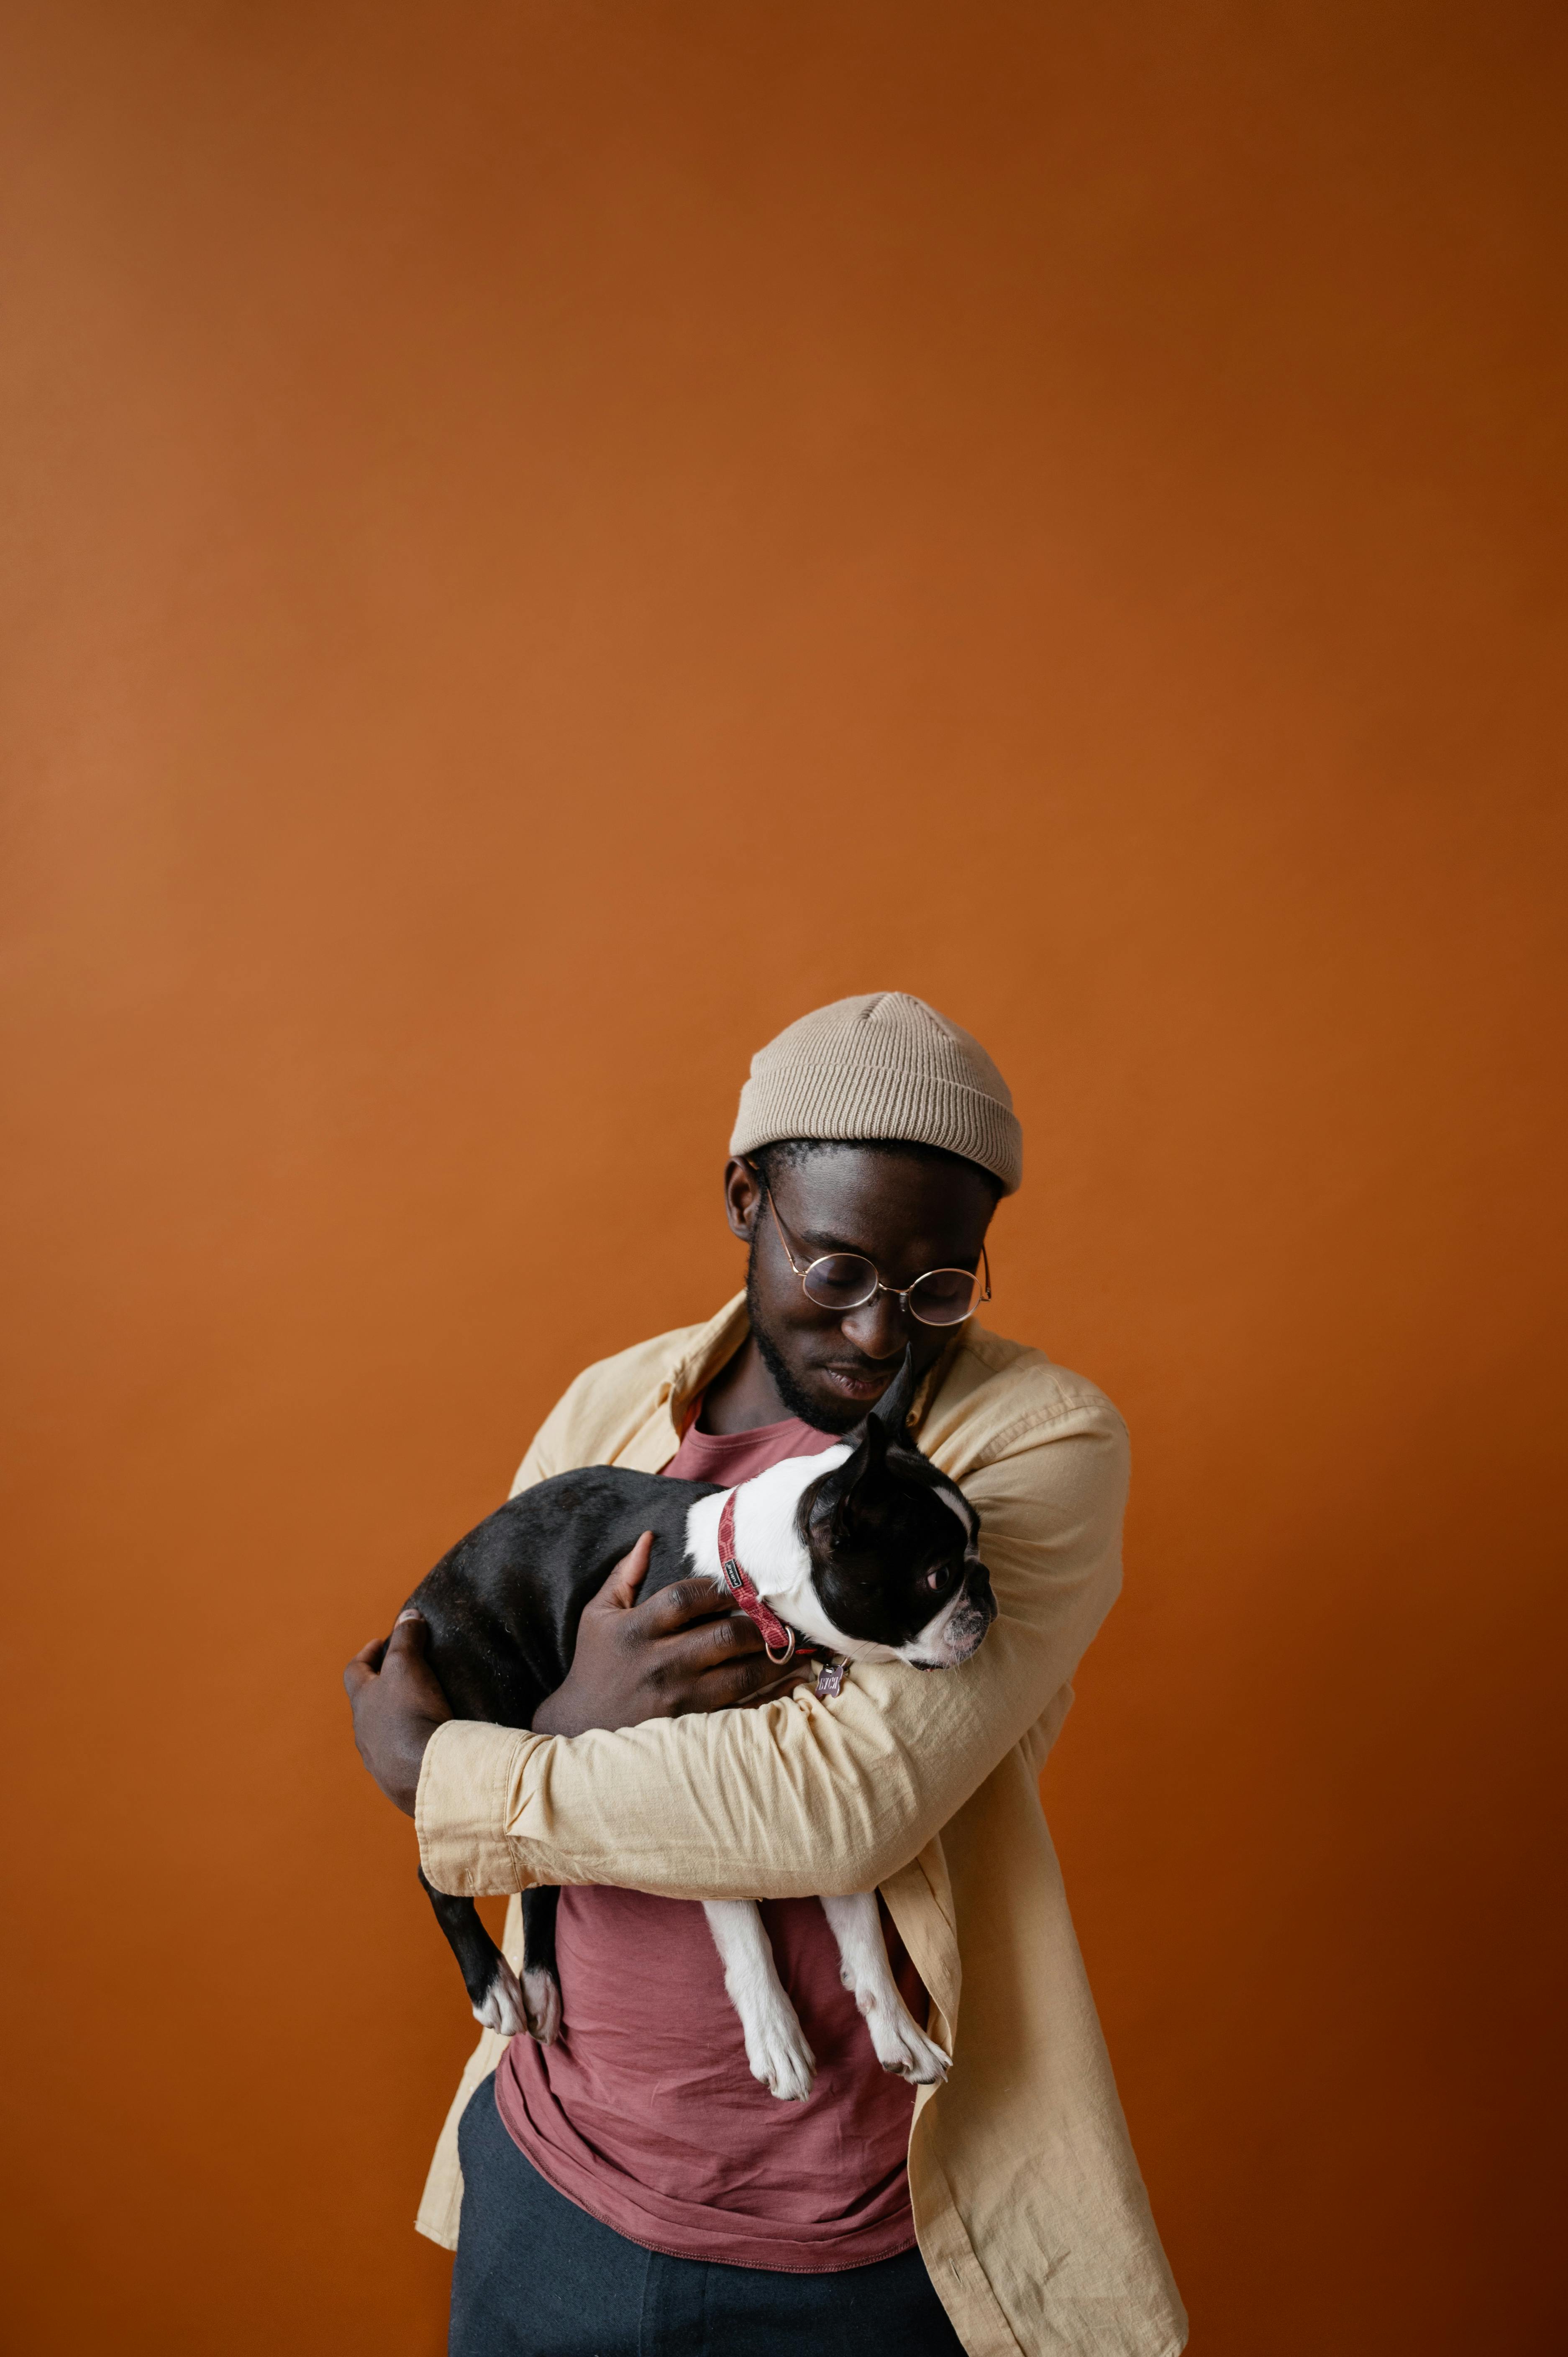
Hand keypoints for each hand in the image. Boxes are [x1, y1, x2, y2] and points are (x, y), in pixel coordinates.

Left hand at [343, 1609, 453, 1816]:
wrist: (423, 1771)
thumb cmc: (410, 1713)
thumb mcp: (407, 1665)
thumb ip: (406, 1638)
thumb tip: (408, 1615)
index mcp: (362, 1701)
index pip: (355, 1670)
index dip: (367, 1654)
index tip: (381, 1642)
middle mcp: (363, 1731)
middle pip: (367, 1703)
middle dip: (383, 1687)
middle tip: (406, 1675)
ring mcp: (377, 1758)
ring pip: (380, 1733)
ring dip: (394, 1719)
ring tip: (420, 1711)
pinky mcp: (396, 1781)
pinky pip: (398, 1758)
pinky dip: (409, 1746)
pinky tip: (427, 1744)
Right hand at [532, 1533, 809, 1737]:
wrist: (578, 1724)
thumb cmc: (594, 1662)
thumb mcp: (598, 1613)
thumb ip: (624, 1574)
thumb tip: (649, 1536)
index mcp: (637, 1629)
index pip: (687, 1598)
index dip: (722, 1588)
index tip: (742, 1584)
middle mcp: (660, 1663)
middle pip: (723, 1637)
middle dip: (759, 1625)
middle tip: (782, 1616)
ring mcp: (677, 1698)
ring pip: (739, 1676)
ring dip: (774, 1659)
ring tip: (795, 1646)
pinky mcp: (689, 1725)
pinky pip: (739, 1710)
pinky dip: (769, 1697)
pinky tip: (790, 1682)